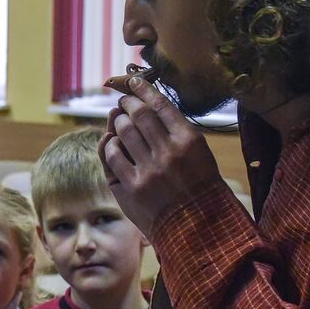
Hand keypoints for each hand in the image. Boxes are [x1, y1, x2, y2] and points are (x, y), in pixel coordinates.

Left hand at [100, 76, 222, 234]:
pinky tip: (112, 143)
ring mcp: (148, 170)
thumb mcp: (199, 153)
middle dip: (127, 103)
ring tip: (118, 119)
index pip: (161, 105)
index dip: (143, 90)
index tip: (133, 83)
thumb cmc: (199, 185)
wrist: (198, 225)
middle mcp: (169, 152)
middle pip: (139, 114)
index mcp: (189, 140)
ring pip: (123, 131)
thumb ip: (177, 130)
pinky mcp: (132, 186)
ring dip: (117, 121)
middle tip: (123, 101)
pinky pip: (113, 155)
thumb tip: (149, 105)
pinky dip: (110, 145)